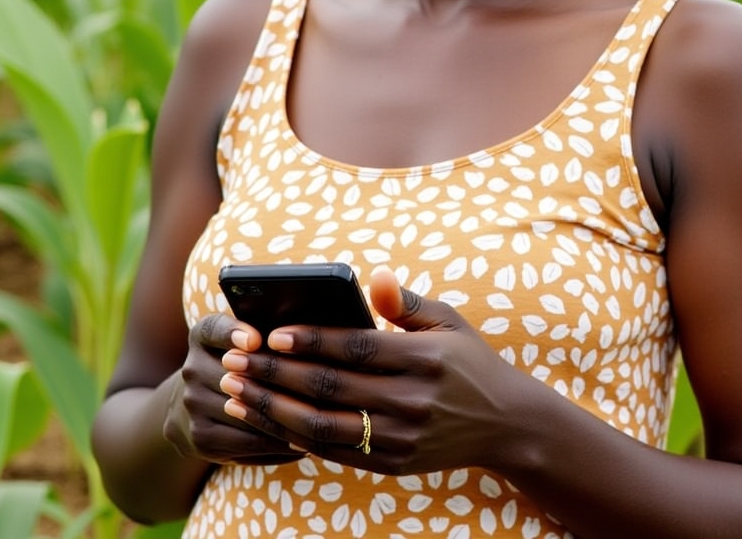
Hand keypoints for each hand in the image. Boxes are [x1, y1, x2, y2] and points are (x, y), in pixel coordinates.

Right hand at [163, 312, 306, 464]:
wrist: (192, 406)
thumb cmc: (237, 365)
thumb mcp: (241, 339)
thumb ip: (265, 329)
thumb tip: (302, 334)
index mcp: (203, 336)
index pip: (216, 328)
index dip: (235, 334)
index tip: (256, 341)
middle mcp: (192, 369)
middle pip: (239, 377)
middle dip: (280, 384)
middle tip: (320, 388)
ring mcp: (193, 406)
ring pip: (248, 413)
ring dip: (285, 418)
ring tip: (321, 419)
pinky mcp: (201, 438)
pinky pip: (247, 443)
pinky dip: (278, 444)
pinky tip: (305, 442)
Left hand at [217, 268, 532, 474]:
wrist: (507, 424)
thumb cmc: (469, 361)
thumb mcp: (448, 321)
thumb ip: (405, 301)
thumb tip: (374, 277)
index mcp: (423, 357)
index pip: (354, 348)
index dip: (310, 340)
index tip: (271, 334)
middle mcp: (410, 400)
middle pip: (329, 387)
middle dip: (275, 374)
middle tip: (235, 362)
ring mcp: (401, 437)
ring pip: (322, 426)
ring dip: (272, 410)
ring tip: (237, 393)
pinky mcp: (394, 463)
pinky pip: (335, 453)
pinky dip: (298, 438)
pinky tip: (270, 421)